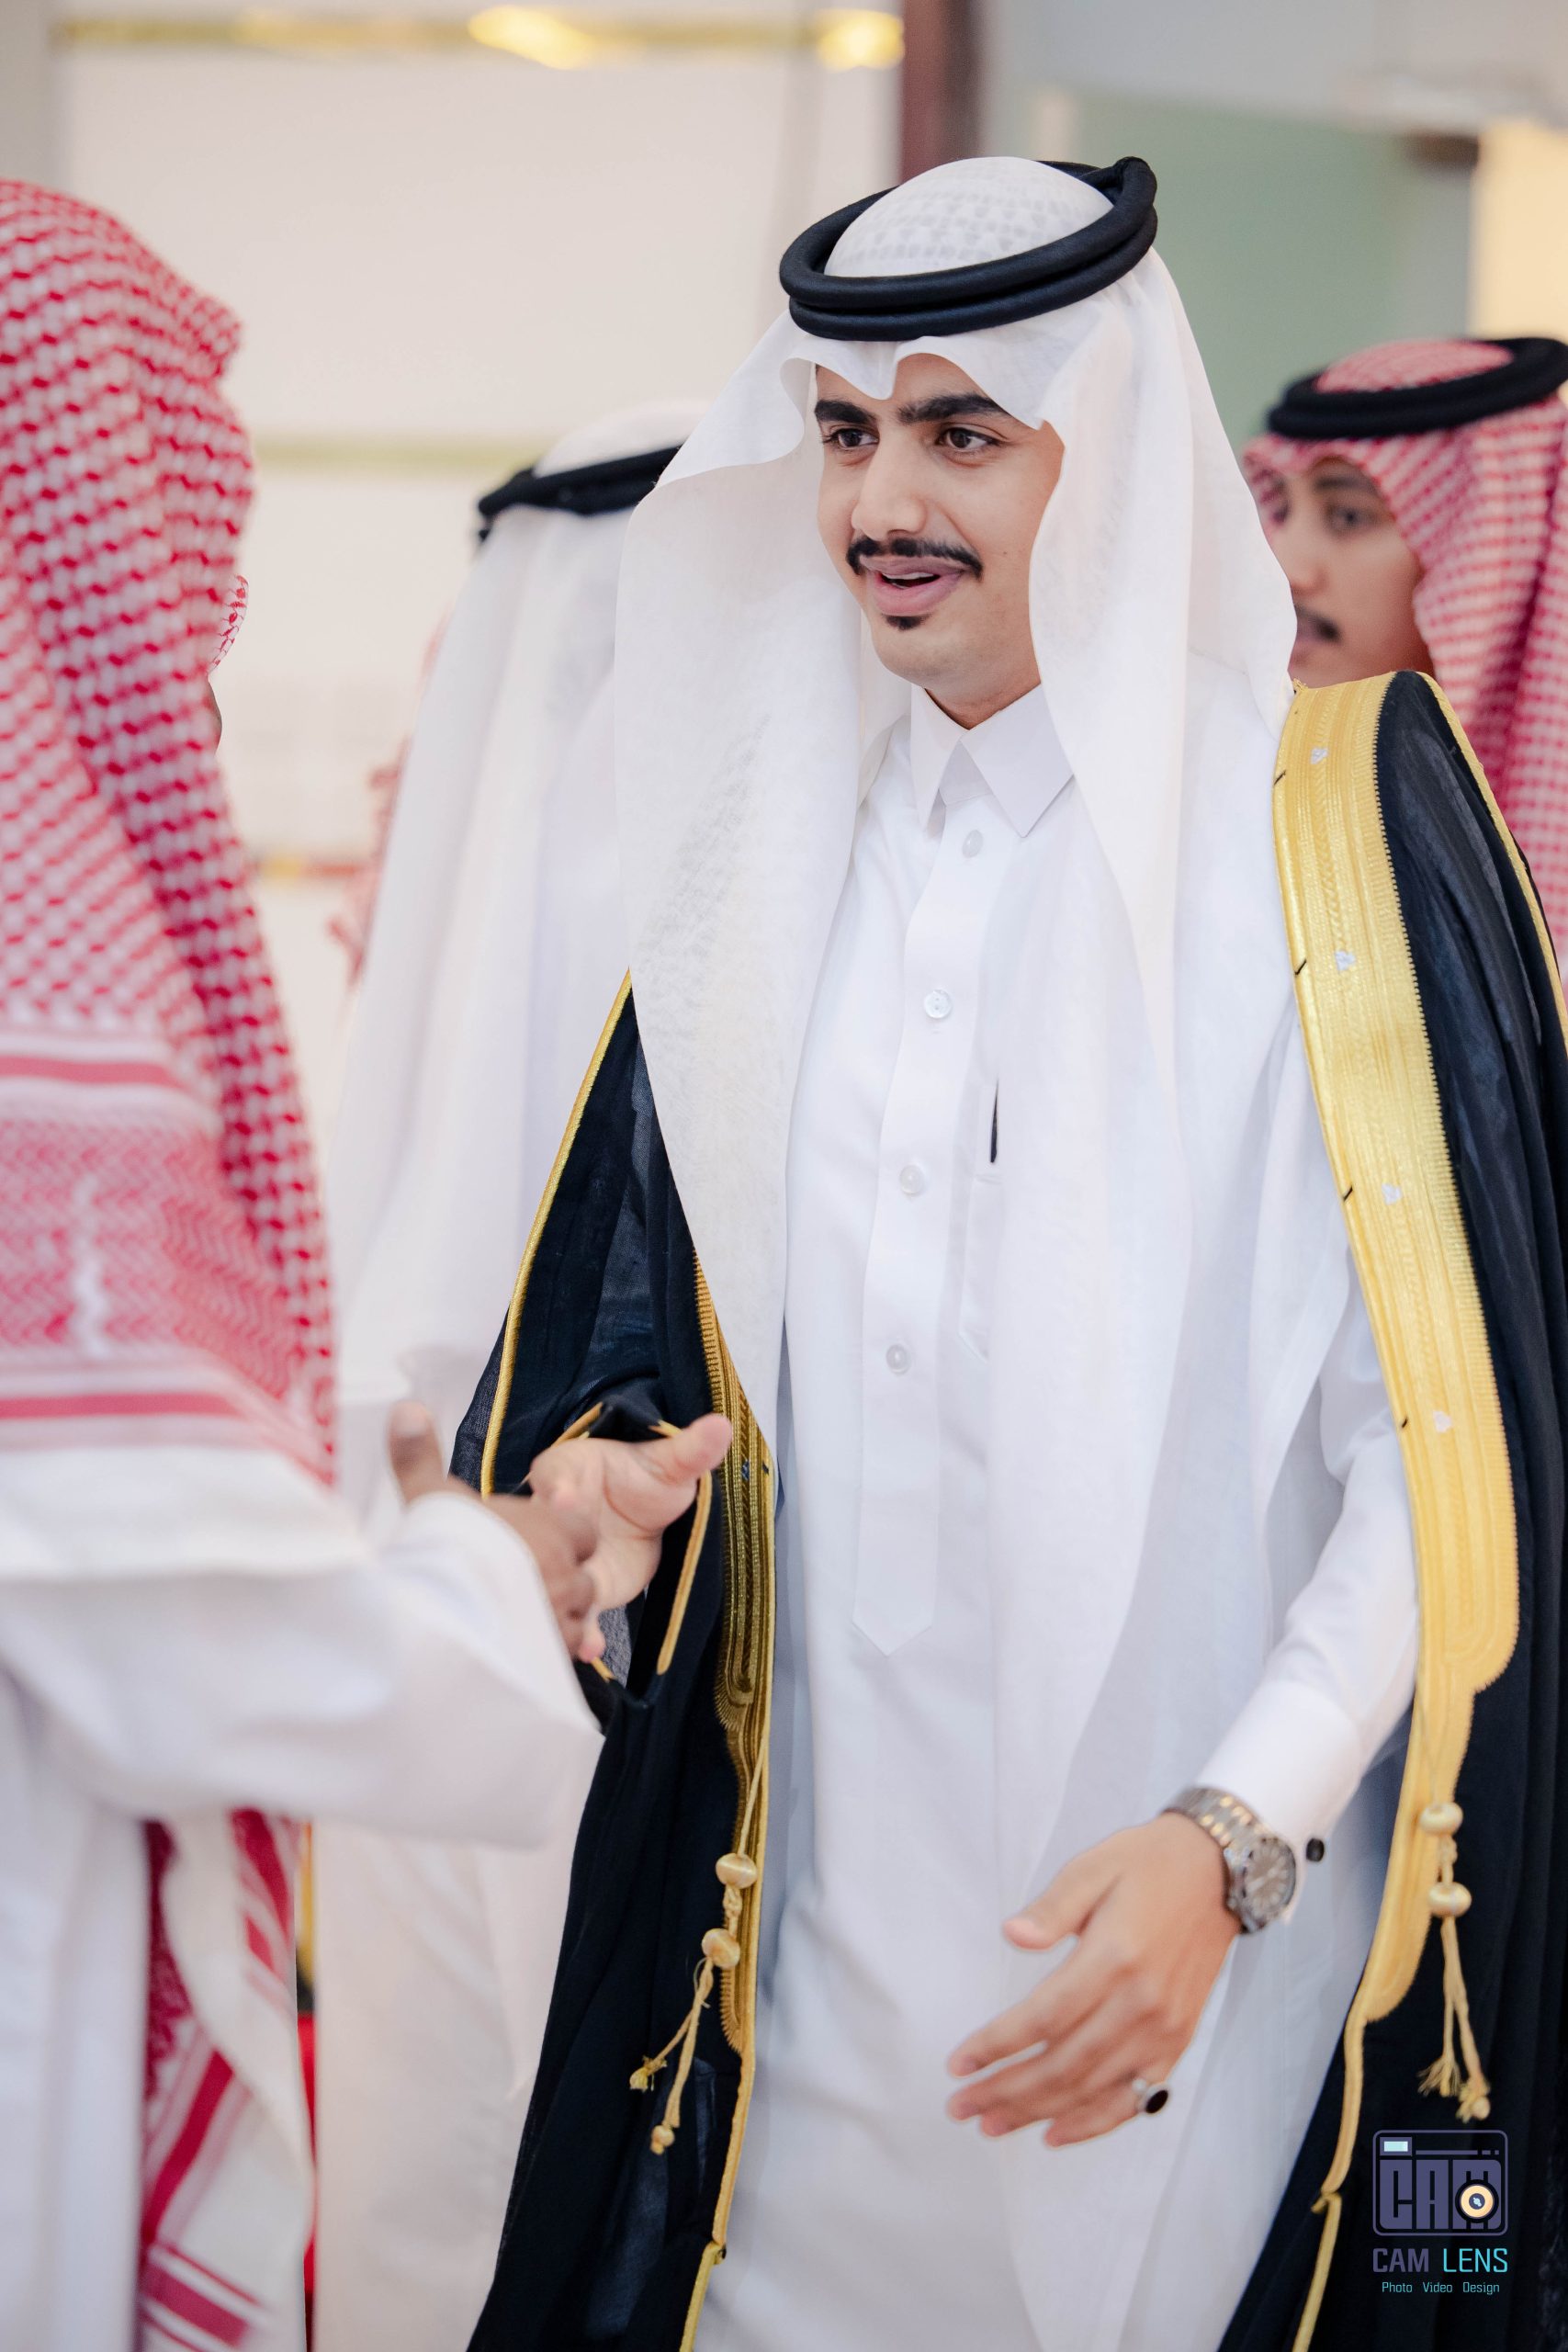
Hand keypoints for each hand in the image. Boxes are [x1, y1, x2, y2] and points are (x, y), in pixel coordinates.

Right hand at [388, 1403, 599, 1661]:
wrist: (442, 1616)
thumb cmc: (443, 1551)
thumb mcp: (430, 1497)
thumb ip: (420, 1456)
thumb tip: (406, 1408)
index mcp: (549, 1528)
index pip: (579, 1527)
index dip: (560, 1530)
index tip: (532, 1535)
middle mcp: (565, 1571)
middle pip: (582, 1574)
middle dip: (559, 1576)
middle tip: (521, 1580)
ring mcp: (561, 1616)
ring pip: (579, 1614)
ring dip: (559, 1613)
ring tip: (523, 1614)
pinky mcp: (552, 1654)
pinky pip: (570, 1650)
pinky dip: (557, 1648)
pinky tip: (532, 1646)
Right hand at [524, 1415, 732, 1619]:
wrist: (636, 1508)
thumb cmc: (640, 1476)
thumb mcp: (667, 1462)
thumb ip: (689, 1450)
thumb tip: (722, 1426)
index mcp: (567, 1472)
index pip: (554, 1476)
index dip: (558, 1489)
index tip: (563, 1500)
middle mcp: (556, 1516)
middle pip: (544, 1536)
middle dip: (552, 1556)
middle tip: (567, 1571)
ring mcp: (569, 1555)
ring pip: (555, 1578)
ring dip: (566, 1600)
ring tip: (581, 1629)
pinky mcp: (587, 1586)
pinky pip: (578, 1610)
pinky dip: (583, 1632)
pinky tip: (592, 1648)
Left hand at [946, 1814, 1239, 2147]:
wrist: (1217, 1874)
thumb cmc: (1146, 1866)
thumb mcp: (1092, 1868)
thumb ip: (1051, 1908)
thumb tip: (1011, 1935)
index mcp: (1114, 1957)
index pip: (1045, 2018)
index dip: (997, 2046)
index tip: (958, 2063)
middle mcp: (1141, 2004)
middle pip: (1063, 2065)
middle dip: (1006, 2091)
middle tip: (961, 2106)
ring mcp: (1163, 2030)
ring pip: (1092, 2089)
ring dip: (1038, 2113)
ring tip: (992, 2124)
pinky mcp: (1177, 2042)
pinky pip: (1133, 2098)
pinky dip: (1094, 2122)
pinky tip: (1055, 2133)